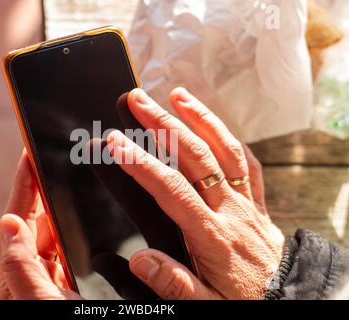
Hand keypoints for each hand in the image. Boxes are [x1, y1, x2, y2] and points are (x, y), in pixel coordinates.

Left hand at [0, 150, 79, 299]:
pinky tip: (77, 216)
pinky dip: (70, 227)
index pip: (17, 218)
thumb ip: (21, 266)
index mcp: (15, 273)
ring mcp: (47, 275)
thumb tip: (9, 221)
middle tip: (46, 155)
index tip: (28, 154)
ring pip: (52, 231)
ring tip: (63, 177)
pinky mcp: (64, 280)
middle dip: (40, 187)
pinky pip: (66, 245)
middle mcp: (28, 271)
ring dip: (56, 205)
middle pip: (34, 219)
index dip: (24, 185)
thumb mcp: (37, 300)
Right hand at [107, 88, 284, 299]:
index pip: (172, 190)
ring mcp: (247, 201)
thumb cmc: (243, 302)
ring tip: (176, 94)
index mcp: (212, 236)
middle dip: (164, 125)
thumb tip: (138, 259)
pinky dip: (230, 138)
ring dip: (199, 118)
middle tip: (137, 101)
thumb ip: (173, 283)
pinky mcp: (257, 200)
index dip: (142, 163)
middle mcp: (230, 210)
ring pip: (223, 150)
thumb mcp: (205, 305)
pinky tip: (213, 123)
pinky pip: (248, 162)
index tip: (117, 142)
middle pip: (195, 157)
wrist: (286, 301)